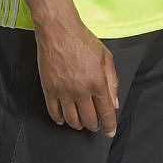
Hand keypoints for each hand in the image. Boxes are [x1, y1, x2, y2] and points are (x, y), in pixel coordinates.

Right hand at [34, 18, 119, 136]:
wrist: (58, 30)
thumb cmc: (82, 40)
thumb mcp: (105, 56)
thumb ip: (112, 81)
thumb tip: (114, 103)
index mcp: (97, 82)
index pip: (106, 112)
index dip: (109, 125)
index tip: (109, 132)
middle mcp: (81, 90)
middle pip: (89, 120)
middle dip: (94, 125)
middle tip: (95, 123)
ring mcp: (64, 91)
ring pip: (72, 120)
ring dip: (78, 124)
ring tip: (81, 120)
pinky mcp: (49, 89)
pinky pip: (54, 113)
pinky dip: (60, 119)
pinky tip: (64, 118)